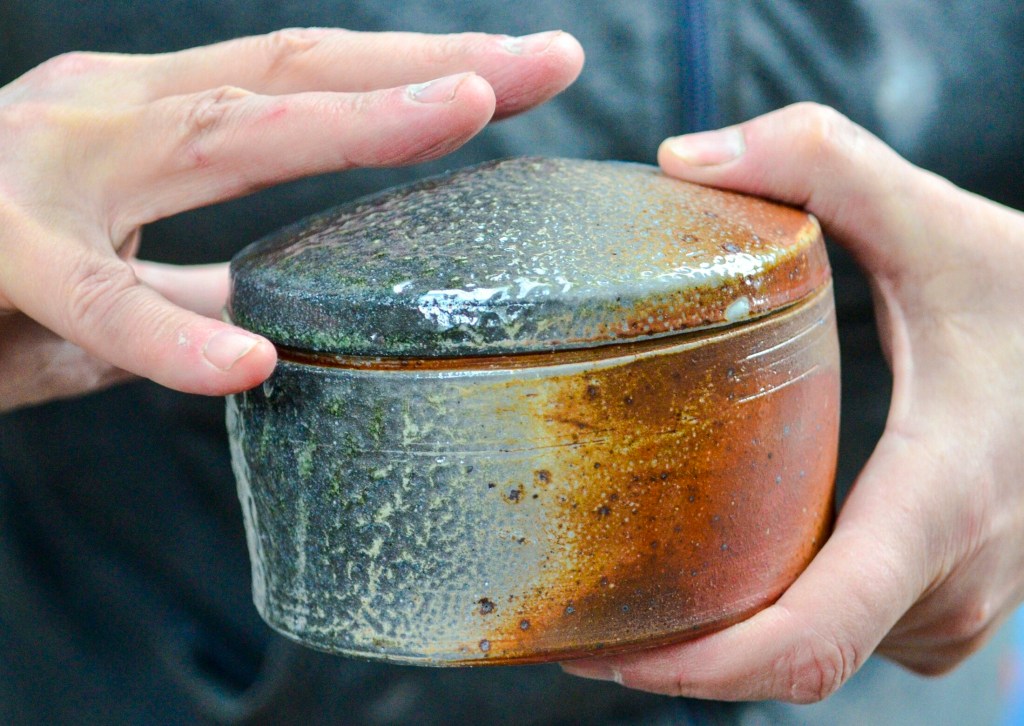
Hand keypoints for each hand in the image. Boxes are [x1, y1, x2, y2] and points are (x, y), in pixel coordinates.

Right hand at [0, 28, 583, 410]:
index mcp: (142, 122)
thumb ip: (180, 294)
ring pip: (221, 133)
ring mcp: (45, 168)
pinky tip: (246, 361)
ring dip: (351, 121)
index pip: (304, 84)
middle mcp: (107, 114)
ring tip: (469, 112)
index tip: (522, 74)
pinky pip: (90, 302)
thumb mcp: (98, 287)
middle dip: (430, 65)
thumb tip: (267, 318)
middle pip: (296, 74)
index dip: (414, 76)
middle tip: (552, 59)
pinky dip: (168, 337)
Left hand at [562, 103, 1023, 701]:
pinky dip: (777, 619)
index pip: (808, 642)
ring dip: (726, 638)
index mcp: (935, 506)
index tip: (600, 654)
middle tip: (577, 615)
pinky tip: (722, 569)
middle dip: (679, 654)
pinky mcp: (950, 600)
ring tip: (629, 591)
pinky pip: (847, 632)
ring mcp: (956, 605)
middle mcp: (947, 583)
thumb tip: (682, 159)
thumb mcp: (944, 225)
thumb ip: (824, 166)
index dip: (692, 669)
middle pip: (788, 662)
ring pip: (817, 652)